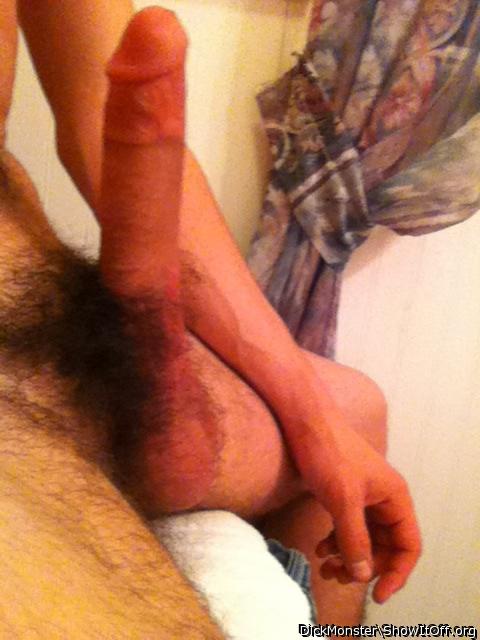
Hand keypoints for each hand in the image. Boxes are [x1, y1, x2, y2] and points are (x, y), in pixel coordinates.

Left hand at [293, 421, 420, 602]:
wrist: (304, 420)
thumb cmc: (329, 452)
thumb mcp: (343, 499)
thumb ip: (354, 538)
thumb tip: (363, 574)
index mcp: (395, 497)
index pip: (408, 545)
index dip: (397, 573)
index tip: (377, 595)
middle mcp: (384, 499)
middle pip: (385, 546)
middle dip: (365, 566)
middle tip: (339, 578)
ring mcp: (363, 496)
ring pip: (364, 538)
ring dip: (348, 557)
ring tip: (325, 568)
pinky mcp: (344, 494)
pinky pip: (348, 527)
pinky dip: (336, 542)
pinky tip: (320, 549)